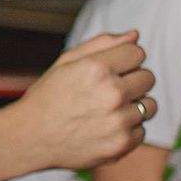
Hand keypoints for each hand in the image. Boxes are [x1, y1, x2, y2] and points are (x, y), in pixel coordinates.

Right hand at [15, 32, 155, 171]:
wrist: (31, 138)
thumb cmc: (48, 97)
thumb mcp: (67, 62)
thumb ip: (103, 44)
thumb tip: (135, 35)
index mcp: (97, 68)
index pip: (138, 53)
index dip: (124, 60)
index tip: (110, 70)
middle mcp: (111, 94)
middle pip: (148, 78)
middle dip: (132, 81)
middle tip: (108, 91)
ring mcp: (118, 122)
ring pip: (149, 106)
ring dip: (134, 106)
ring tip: (108, 111)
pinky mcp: (121, 145)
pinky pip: (142, 131)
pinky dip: (127, 130)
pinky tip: (105, 128)